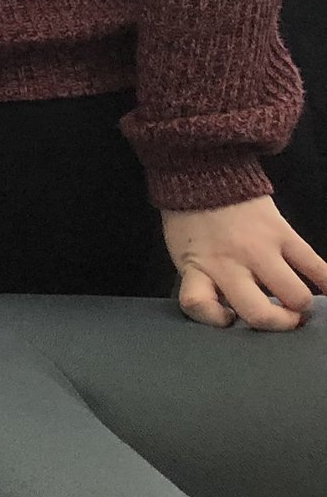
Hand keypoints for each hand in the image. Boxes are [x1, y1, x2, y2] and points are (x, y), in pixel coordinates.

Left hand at [161, 195, 325, 330]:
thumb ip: (203, 282)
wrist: (202, 173)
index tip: (228, 317)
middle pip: (259, 312)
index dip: (215, 318)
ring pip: (294, 294)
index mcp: (196, 267)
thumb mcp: (183, 252)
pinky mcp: (283, 232)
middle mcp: (228, 263)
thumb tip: (232, 313)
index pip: (198, 304)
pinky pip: (314, 265)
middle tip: (282, 317)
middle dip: (276, 323)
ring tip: (298, 302)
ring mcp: (259, 248)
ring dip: (300, 305)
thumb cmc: (191, 220)